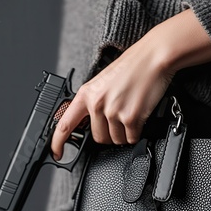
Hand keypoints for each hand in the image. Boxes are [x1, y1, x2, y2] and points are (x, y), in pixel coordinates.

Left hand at [51, 9, 210, 159]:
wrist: (153, 57)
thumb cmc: (132, 66)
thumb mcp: (103, 82)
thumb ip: (94, 101)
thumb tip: (91, 122)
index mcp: (86, 94)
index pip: (65, 124)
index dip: (58, 142)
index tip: (57, 153)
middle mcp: (97, 104)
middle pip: (98, 138)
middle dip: (109, 134)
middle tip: (119, 121)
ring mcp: (113, 111)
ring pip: (116, 140)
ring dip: (125, 134)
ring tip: (131, 114)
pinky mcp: (130, 117)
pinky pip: (131, 138)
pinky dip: (136, 133)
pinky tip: (139, 117)